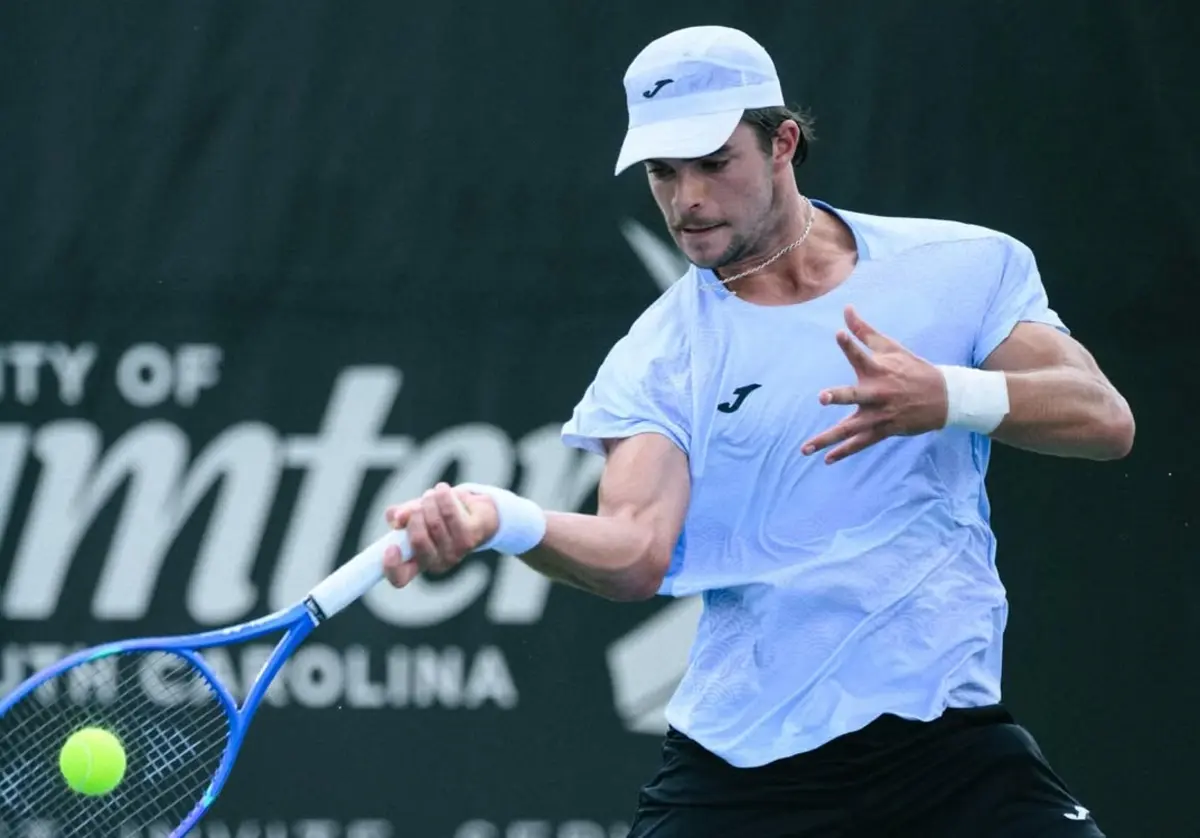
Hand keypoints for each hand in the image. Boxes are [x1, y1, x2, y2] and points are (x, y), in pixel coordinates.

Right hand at [381, 482, 498, 587]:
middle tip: (418, 504)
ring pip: (435, 524)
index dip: (391, 567)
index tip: (390, 547)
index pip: (400, 578)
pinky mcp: (470, 540)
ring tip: (432, 494)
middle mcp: (436, 563)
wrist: (476, 512)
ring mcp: (454, 554)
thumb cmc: (439, 515)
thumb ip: (401, 515)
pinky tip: (442, 490)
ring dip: (429, 501)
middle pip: (418, 541)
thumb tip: (397, 517)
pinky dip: (443, 497)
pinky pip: (450, 514)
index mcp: (417, 562)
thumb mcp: (415, 514)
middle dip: (415, 514)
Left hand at [801, 306, 948, 463]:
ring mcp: (880, 414)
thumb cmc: (912, 368)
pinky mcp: (884, 430)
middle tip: (822, 397)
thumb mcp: (891, 347)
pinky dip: (844, 452)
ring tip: (805, 448)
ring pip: (851, 428)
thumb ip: (864, 331)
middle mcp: (878, 393)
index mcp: (879, 369)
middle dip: (839, 396)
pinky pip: (861, 443)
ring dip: (827, 439)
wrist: (944, 397)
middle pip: (855, 395)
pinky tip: (826, 459)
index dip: (849, 344)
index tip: (839, 333)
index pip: (862, 354)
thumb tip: (846, 309)